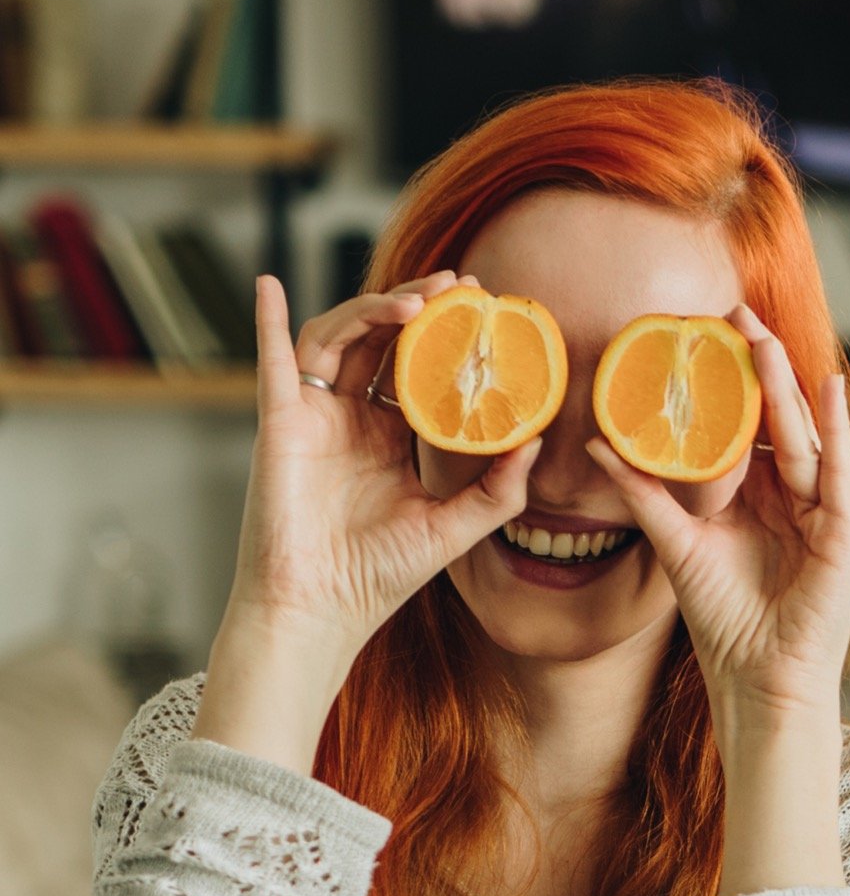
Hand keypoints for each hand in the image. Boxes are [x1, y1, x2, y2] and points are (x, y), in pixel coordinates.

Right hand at [226, 271, 543, 655]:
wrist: (321, 611)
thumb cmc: (377, 579)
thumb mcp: (453, 529)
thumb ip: (498, 491)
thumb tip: (538, 440)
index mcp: (386, 439)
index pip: (416, 368)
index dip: (444, 334)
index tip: (482, 306)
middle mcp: (348, 421)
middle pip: (380, 340)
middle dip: (416, 305)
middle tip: (458, 286)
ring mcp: (313, 418)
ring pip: (337, 338)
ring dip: (372, 310)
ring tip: (415, 302)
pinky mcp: (280, 425)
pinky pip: (270, 362)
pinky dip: (266, 321)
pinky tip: (268, 284)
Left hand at [585, 304, 849, 730]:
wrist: (759, 680)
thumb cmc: (723, 622)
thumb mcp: (676, 545)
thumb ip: (643, 494)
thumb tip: (598, 445)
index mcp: (761, 498)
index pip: (748, 426)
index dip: (729, 381)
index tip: (705, 332)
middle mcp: (796, 497)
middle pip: (778, 419)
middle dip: (758, 365)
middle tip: (732, 312)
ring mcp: (825, 512)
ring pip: (805, 435)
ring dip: (786, 385)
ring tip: (763, 338)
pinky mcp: (845, 533)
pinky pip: (841, 470)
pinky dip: (836, 428)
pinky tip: (828, 387)